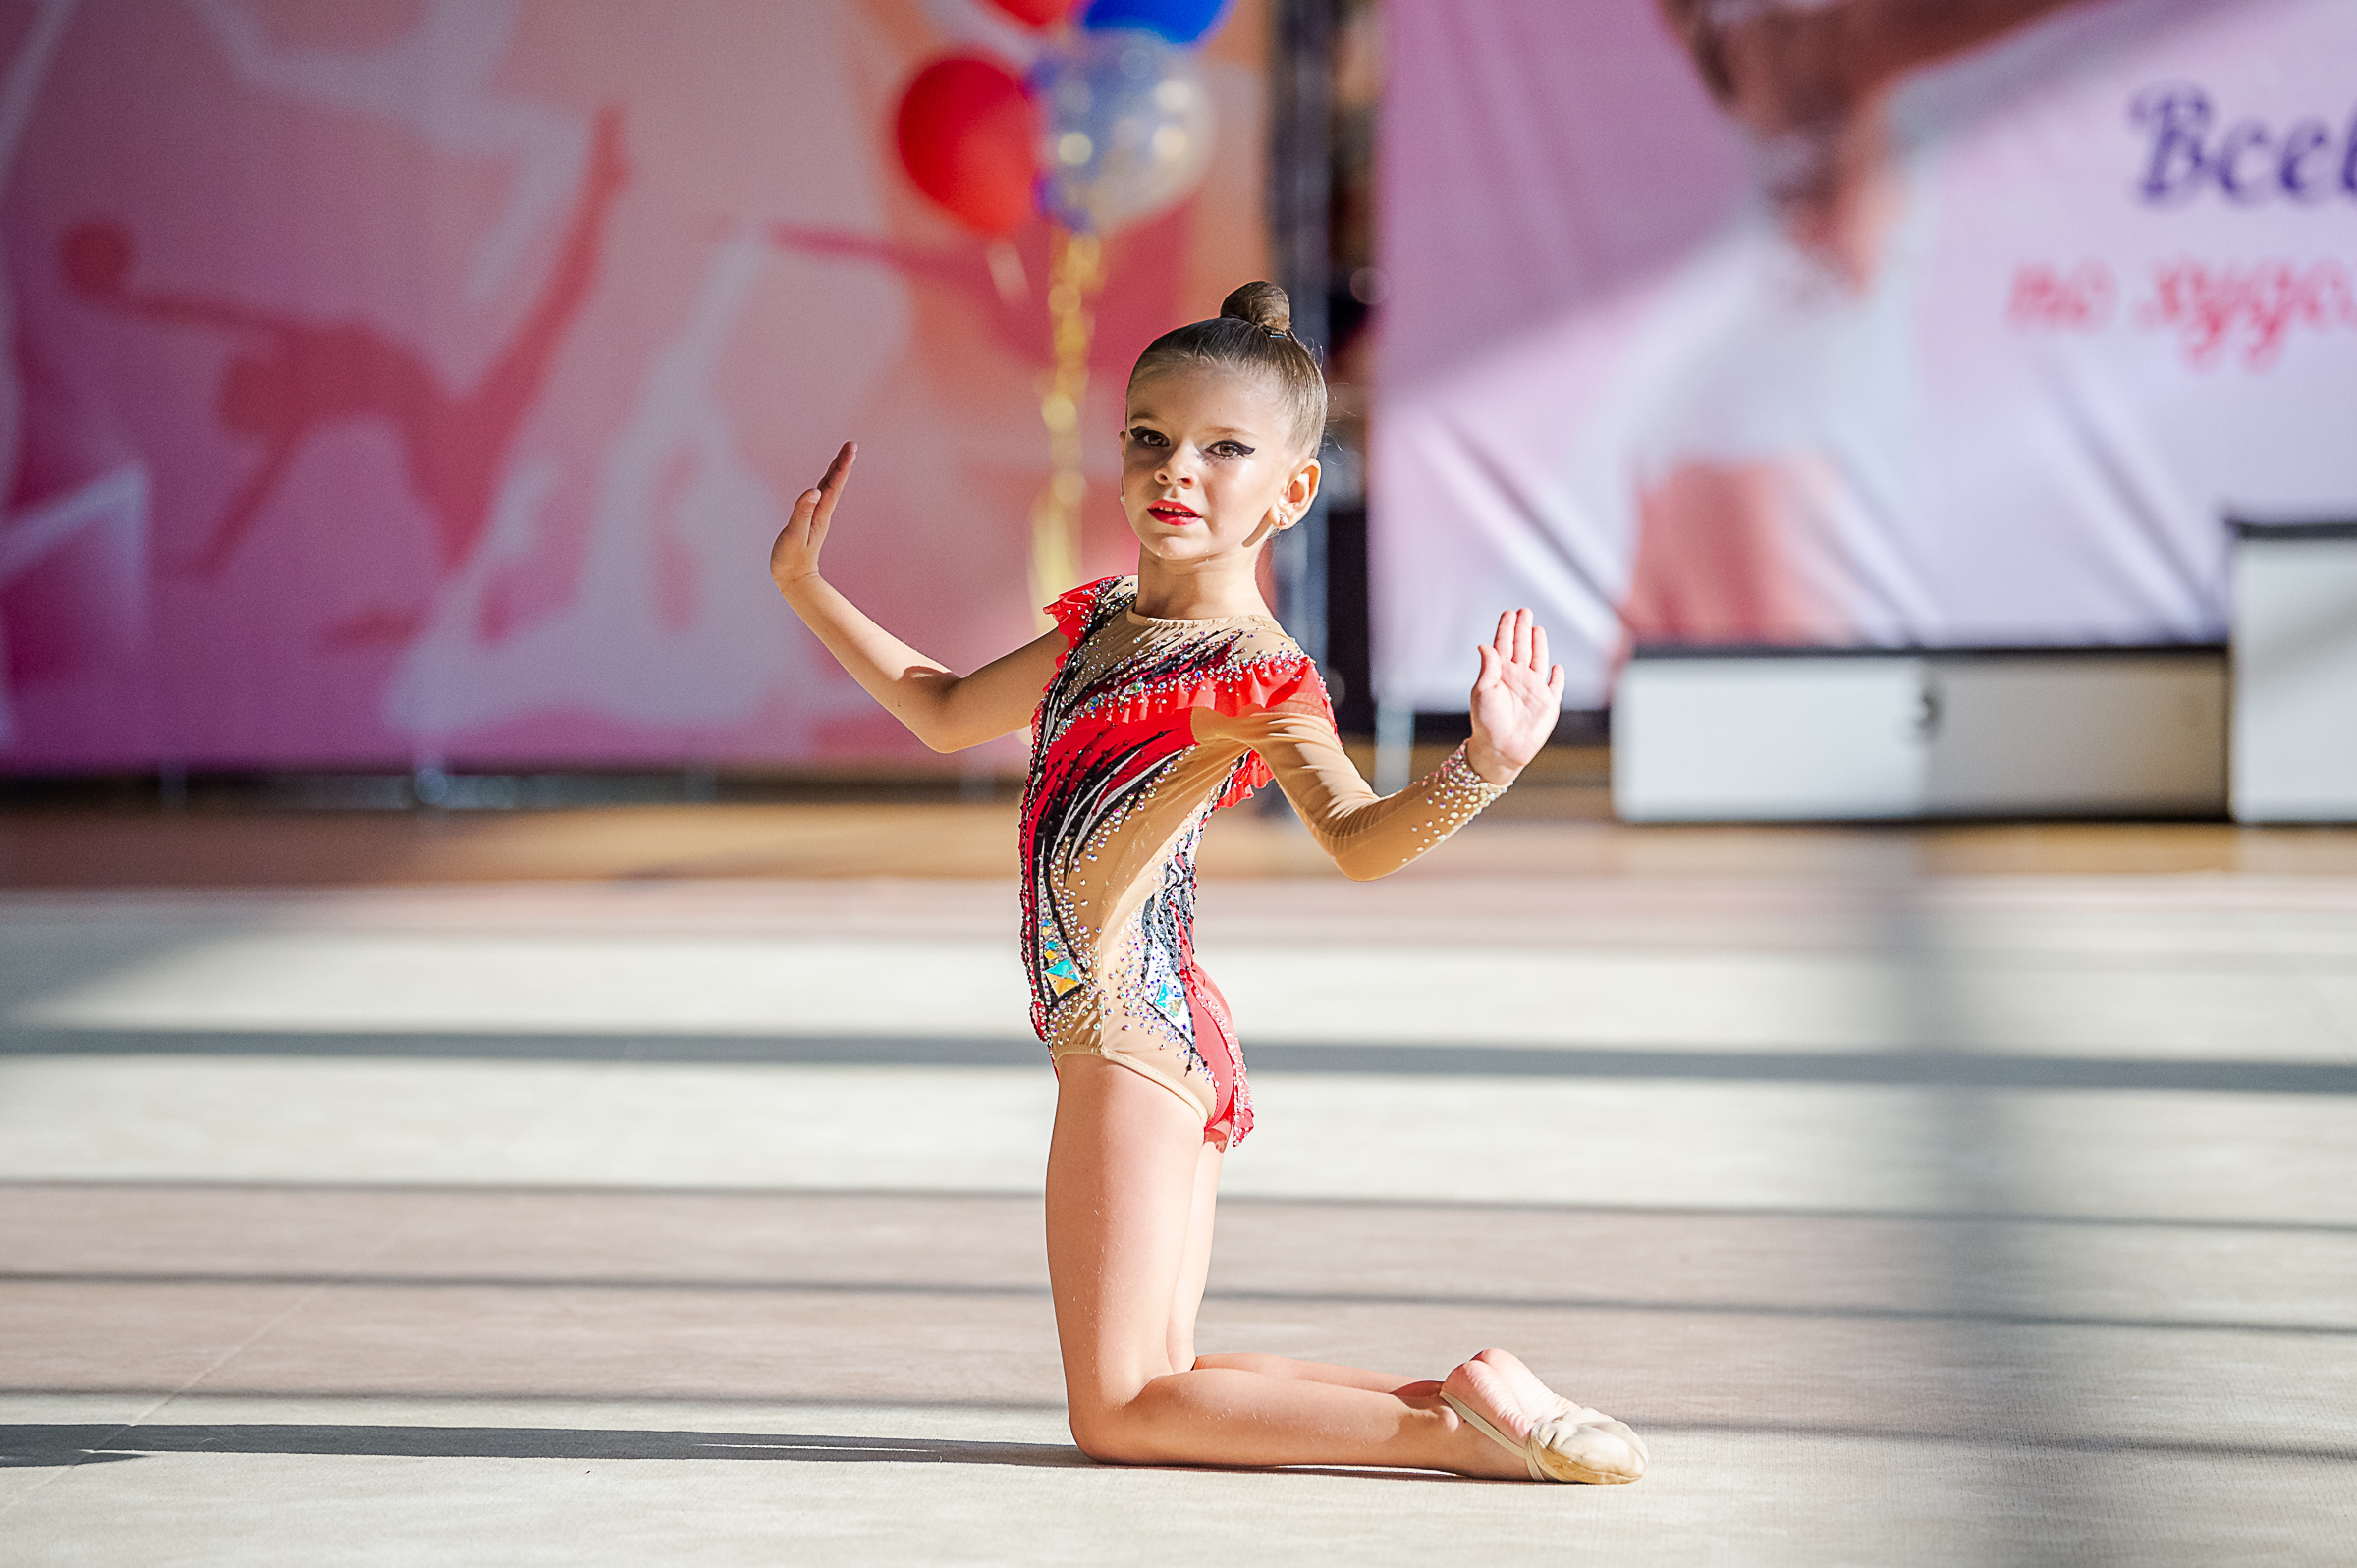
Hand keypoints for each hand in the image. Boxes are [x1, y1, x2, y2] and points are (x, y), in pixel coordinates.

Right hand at [770, 441, 854, 596]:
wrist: (794, 579)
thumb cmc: (791, 559)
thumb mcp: (794, 535)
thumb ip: (802, 513)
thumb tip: (813, 491)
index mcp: (820, 514)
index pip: (833, 485)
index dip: (842, 466)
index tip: (850, 448)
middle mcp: (822, 513)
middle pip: (835, 483)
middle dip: (843, 462)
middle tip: (851, 444)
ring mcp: (817, 516)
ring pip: (829, 488)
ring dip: (837, 470)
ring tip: (844, 454)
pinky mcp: (810, 520)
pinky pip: (821, 496)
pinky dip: (826, 482)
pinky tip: (826, 479)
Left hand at [1466, 607, 1564, 784]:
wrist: (1501, 749)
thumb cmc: (1487, 722)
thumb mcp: (1482, 691)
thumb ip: (1488, 667)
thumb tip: (1485, 645)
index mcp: (1500, 673)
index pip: (1504, 645)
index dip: (1506, 628)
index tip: (1509, 612)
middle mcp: (1517, 678)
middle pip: (1522, 647)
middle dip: (1522, 629)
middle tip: (1524, 610)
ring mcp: (1534, 689)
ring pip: (1538, 660)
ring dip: (1539, 644)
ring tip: (1536, 628)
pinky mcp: (1548, 703)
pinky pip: (1556, 686)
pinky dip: (1558, 676)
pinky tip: (1556, 666)